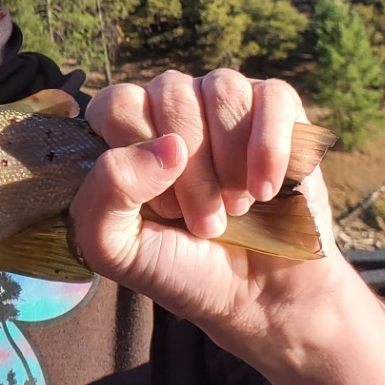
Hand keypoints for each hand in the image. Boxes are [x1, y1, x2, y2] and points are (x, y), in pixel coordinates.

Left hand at [70, 69, 350, 347]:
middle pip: (171, 94)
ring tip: (236, 207)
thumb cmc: (180, 266)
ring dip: (230, 160)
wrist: (256, 296)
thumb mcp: (117, 248)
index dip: (139, 158)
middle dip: (190, 170)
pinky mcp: (277, 111)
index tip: (162, 210)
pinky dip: (270, 147)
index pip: (116, 102)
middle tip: (204, 221)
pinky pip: (272, 96)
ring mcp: (224, 103)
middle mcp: (172, 106)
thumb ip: (107, 192)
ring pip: (222, 88)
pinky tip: (267, 190)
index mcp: (126, 130)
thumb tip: (166, 146)